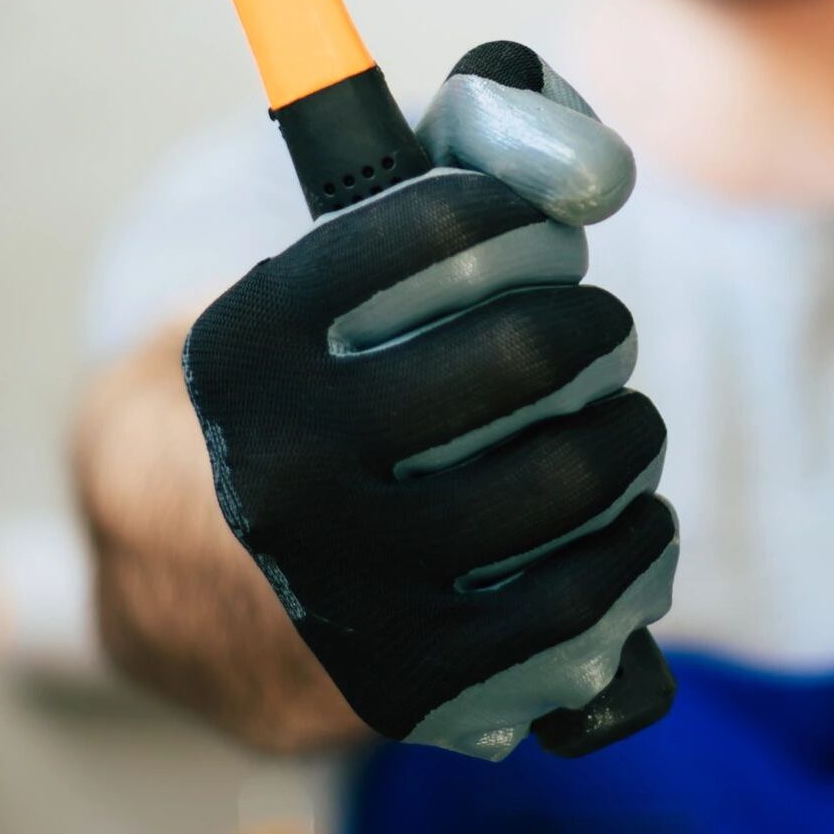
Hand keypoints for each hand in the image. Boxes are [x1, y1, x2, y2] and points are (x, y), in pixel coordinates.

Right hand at [182, 44, 675, 758]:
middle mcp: (282, 463)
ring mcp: (343, 583)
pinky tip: (635, 517)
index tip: (544, 234)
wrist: (195, 586)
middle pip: (523, 354)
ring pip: (566, 478)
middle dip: (594, 327)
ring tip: (619, 425)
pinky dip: (638, 546)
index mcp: (252, 338)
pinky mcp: (408, 678)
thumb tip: (586, 154)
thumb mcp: (328, 280)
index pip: (438, 218)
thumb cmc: (317, 393)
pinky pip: (578, 599)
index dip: (526, 213)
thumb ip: (443, 166)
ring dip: (628, 436)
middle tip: (596, 331)